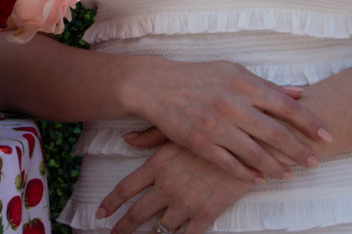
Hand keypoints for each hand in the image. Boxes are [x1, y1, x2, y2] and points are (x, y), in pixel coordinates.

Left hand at [98, 142, 253, 233]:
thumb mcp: (179, 128)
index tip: (101, 214)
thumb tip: (127, 138)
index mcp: (159, 165)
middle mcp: (168, 186)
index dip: (111, 203)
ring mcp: (187, 203)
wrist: (250, 143)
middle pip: (137, 214)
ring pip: (160, 229)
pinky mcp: (207, 214)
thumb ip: (150, 136)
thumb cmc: (214, 130)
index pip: (126, 188)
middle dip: (123, 228)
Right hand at [123, 60, 329, 180]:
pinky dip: (247, 174)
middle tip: (314, 161)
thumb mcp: (233, 72)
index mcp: (243, 84)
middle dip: (299, 150)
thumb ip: (266, 85)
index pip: (285, 105)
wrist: (158, 86)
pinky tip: (260, 179)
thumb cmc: (199, 77)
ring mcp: (216, 125)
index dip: (308, 122)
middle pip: (275, 132)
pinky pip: (229, 164)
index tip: (326, 134)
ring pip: (255, 153)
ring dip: (276, 166)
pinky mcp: (200, 143)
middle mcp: (232, 105)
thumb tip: (298, 92)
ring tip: (289, 174)